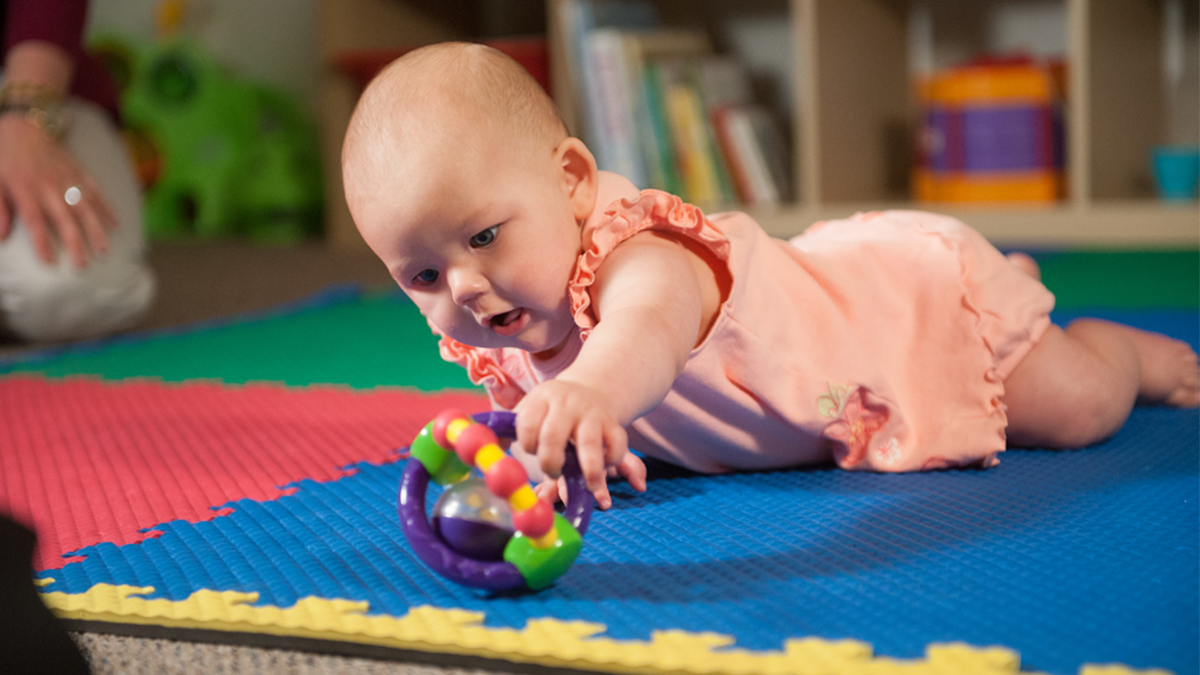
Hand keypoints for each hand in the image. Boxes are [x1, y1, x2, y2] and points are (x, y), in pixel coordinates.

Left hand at [0, 114, 116, 266]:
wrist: (25, 126)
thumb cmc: (5, 157)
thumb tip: (1, 238)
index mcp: (25, 189)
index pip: (35, 221)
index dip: (42, 242)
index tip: (49, 262)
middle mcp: (49, 186)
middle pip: (65, 219)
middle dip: (74, 244)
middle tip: (82, 266)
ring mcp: (67, 179)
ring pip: (85, 208)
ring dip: (95, 230)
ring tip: (103, 250)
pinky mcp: (79, 173)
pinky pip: (95, 192)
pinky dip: (106, 208)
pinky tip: (115, 224)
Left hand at [515, 379, 633, 508]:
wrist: (590, 389)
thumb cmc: (552, 411)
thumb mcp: (531, 411)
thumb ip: (509, 431)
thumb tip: (484, 453)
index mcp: (541, 399)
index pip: (527, 424)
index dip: (526, 443)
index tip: (530, 449)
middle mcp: (567, 405)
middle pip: (553, 436)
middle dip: (550, 461)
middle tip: (552, 470)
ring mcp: (592, 415)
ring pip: (589, 443)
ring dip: (589, 469)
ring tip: (589, 486)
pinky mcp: (614, 425)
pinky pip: (618, 446)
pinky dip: (612, 460)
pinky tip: (604, 467)